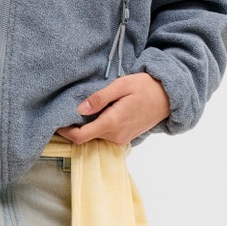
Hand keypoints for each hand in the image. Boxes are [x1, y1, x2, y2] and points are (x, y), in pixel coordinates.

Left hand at [53, 72, 170, 145]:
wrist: (169, 97)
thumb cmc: (146, 87)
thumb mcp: (121, 85)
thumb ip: (100, 98)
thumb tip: (80, 109)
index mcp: (112, 123)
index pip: (80, 136)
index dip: (65, 131)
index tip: (57, 122)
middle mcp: (115, 136)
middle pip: (87, 136)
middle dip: (78, 125)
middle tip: (73, 106)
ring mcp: (121, 139)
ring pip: (96, 136)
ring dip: (91, 124)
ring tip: (92, 106)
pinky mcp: (126, 138)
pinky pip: (106, 135)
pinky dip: (101, 126)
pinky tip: (104, 111)